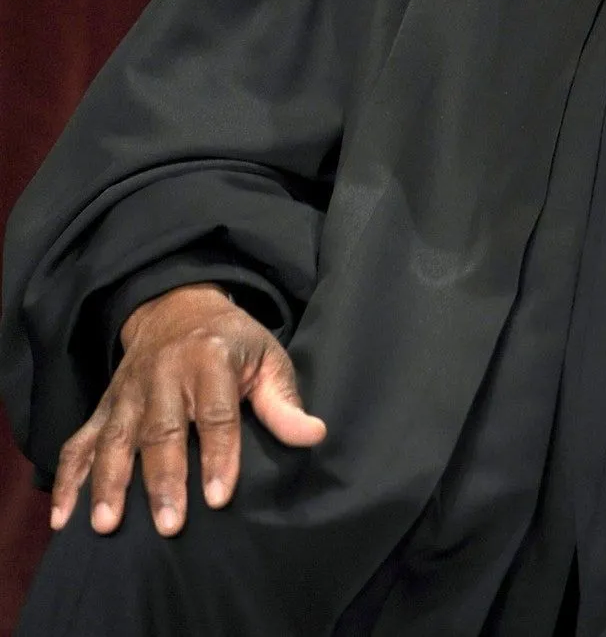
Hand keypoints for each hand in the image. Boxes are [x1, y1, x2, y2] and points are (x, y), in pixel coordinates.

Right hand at [50, 282, 325, 537]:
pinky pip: (80, 441)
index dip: (219, 455)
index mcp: (210, 358)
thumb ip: (284, 400)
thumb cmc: (233, 341)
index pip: (216, 412)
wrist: (178, 306)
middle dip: (164, 478)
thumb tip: (313, 435)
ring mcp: (129, 391)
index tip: (219, 497)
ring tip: (108, 525)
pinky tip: (64, 517)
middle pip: (162, 430)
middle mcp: (164, 373)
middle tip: (169, 524)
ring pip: (116, 439)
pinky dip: (69, 478)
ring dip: (109, 483)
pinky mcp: (104, 405)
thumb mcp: (267, 357)